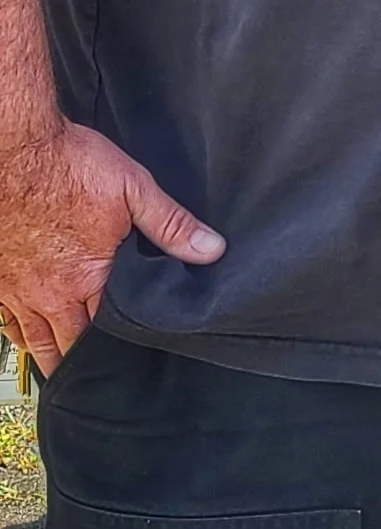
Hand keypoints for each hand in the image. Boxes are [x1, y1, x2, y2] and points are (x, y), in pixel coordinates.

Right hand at [0, 121, 224, 374]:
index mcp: (88, 279)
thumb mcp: (133, 189)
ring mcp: (16, 288)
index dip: (125, 345)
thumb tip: (212, 251)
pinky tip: (24, 335)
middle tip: (98, 379)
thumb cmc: (71, 165)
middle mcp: (49, 294)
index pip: (111, 329)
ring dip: (48, 355)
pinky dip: (17, 333)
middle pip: (67, 343)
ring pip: (32, 338)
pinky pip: (6, 319)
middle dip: (83, 361)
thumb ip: (171, 225)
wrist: (13, 150)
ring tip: (60, 373)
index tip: (137, 361)